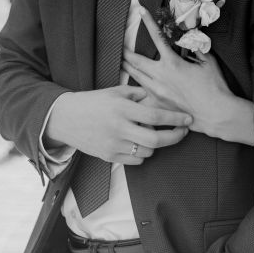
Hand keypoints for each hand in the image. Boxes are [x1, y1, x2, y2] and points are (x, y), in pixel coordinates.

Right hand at [45, 84, 192, 164]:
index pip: (156, 116)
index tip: (188, 119)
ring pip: (147, 152)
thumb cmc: (93, 102)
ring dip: (158, 145)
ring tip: (159, 135)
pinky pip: (135, 161)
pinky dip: (143, 154)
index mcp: (122, 109)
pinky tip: (143, 144)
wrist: (65, 118)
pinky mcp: (109, 156)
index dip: (176, 118)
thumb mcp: (116, 91)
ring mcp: (113, 145)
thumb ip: (139, 94)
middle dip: (175, 137)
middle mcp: (119, 128)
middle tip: (183, 132)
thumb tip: (160, 98)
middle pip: (156, 141)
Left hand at [122, 9, 253, 145]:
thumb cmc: (214, 87)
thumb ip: (197, 48)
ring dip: (127, 67)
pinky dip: (136, 88)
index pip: (157, 37)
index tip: (141, 10)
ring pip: (135, 76)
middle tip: (117, 44)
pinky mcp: (158, 104)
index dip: (149, 22)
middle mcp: (160, 76)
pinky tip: (130, 87)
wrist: (214, 113)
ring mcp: (157, 91)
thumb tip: (192, 37)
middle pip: (136, 60)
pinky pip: (142, 93)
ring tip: (120, 61)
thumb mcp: (208, 62)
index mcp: (172, 63)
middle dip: (125, 51)